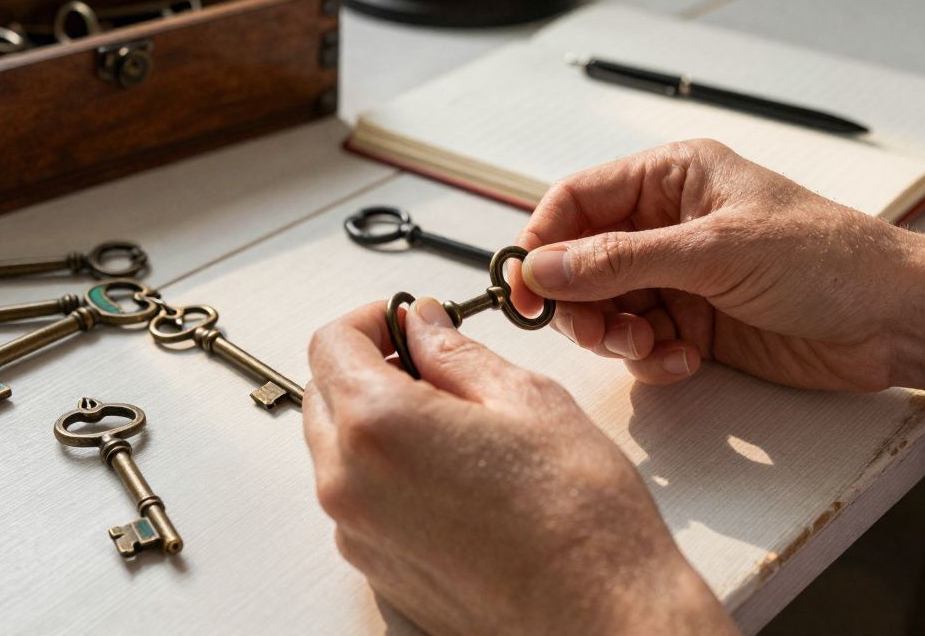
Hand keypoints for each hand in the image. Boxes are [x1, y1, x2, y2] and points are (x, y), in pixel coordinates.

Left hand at [304, 299, 734, 634]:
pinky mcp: (376, 570)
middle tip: (431, 361)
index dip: (370, 319)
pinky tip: (450, 471)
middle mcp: (349, 484)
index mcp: (379, 426)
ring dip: (374, 419)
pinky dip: (384, 470)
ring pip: (336, 449)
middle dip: (367, 365)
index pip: (331, 344)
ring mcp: (357, 534)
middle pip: (323, 394)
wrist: (601, 617)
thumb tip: (423, 326)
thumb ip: (455, 352)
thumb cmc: (578, 517)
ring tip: (451, 420)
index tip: (404, 319)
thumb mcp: (524, 399)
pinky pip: (357, 499)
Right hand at [512, 139, 921, 392]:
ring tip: (649, 348)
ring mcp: (680, 275)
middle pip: (582, 261)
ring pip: (607, 307)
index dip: (541, 243)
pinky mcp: (695, 321)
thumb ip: (619, 260)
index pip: (576, 201)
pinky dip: (651, 357)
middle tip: (595, 333)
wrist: (896, 321)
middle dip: (582, 302)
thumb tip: (540, 269)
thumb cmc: (825, 259)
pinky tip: (685, 359)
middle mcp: (667, 224)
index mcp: (671, 179)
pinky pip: (642, 341)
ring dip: (617, 335)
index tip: (522, 290)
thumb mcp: (713, 251)